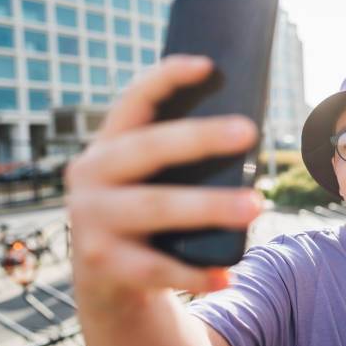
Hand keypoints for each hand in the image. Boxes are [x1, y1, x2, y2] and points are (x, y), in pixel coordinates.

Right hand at [64, 55, 262, 311]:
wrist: (108, 281)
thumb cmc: (148, 219)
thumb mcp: (154, 184)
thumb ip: (182, 163)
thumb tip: (245, 139)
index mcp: (108, 147)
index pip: (134, 100)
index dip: (167, 78)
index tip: (208, 65)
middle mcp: (90, 175)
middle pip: (148, 148)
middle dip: (199, 138)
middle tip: (249, 131)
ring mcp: (91, 220)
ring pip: (155, 206)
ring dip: (209, 205)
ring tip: (256, 205)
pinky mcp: (103, 264)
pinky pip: (154, 269)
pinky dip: (194, 273)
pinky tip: (227, 275)